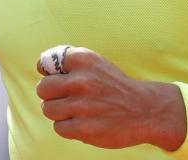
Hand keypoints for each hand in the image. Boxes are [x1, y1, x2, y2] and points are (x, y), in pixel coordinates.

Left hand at [35, 47, 185, 150]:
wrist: (146, 110)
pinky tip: (84, 122)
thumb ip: (71, 65)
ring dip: (60, 112)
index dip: (49, 72)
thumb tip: (41, 69)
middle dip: (52, 95)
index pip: (45, 62)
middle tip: (67, 98)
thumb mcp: (98, 65)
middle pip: (43, 88)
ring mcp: (81, 105)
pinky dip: (68, 127)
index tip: (57, 77)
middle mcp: (81, 80)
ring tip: (78, 111)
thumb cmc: (116, 87)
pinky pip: (59, 127)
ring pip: (48, 109)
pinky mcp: (82, 128)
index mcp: (84, 59)